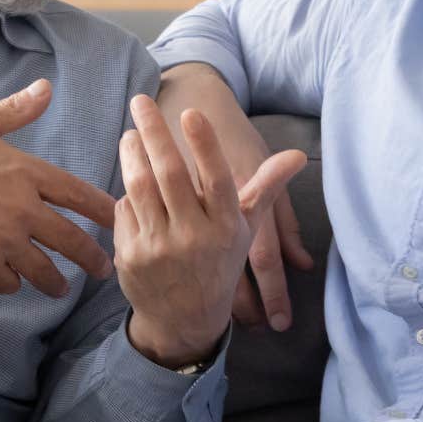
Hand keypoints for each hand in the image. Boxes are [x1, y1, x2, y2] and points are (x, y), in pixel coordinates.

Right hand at [0, 79, 115, 296]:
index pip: (79, 195)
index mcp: (26, 173)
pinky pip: (8, 283)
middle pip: (71, 241)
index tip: (119, 219)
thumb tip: (46, 88)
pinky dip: (13, 285)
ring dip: (56, 282)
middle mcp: (22, 210)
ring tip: (62, 288)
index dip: (104, 210)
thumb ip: (16, 110)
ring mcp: (3, 241)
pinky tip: (13, 282)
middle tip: (104, 269)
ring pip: (44, 270)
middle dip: (92, 258)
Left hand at [119, 95, 308, 367]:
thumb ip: (265, 188)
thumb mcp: (244, 229)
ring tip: (130, 132)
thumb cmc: (219, 263)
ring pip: (141, 188)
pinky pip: (125, 211)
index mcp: (225, 227)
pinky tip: (128, 175)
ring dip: (132, 155)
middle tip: (142, 101)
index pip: (216, 180)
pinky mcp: (133, 257)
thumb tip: (297, 156)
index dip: (204, 146)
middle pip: (170, 176)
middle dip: (155, 133)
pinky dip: (126, 192)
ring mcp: (161, 248)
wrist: (186, 320)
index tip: (191, 113)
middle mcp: (194, 237)